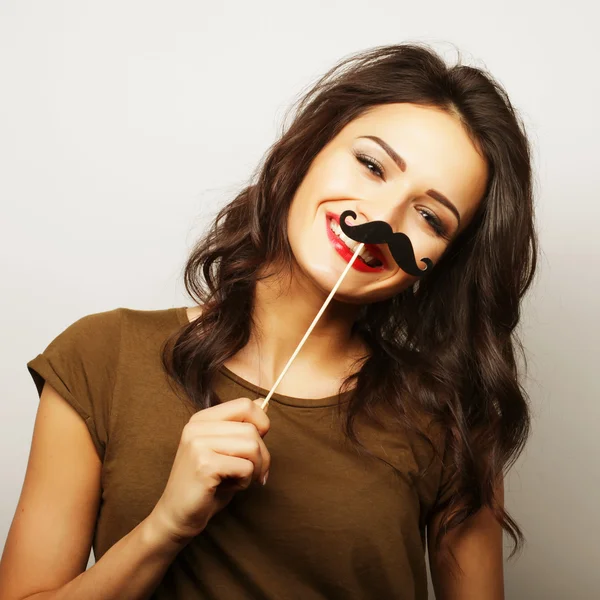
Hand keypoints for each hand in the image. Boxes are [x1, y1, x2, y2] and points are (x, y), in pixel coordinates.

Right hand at [149, 397, 269, 543]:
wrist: (177, 516)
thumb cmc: (207, 484)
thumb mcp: (227, 450)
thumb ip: (242, 426)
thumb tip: (265, 403)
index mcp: (202, 419)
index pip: (245, 405)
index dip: (261, 424)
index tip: (257, 445)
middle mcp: (197, 427)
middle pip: (252, 429)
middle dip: (263, 455)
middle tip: (257, 473)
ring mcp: (197, 444)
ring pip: (251, 446)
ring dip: (256, 468)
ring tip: (241, 480)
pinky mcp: (203, 464)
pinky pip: (245, 467)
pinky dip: (246, 481)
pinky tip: (230, 487)